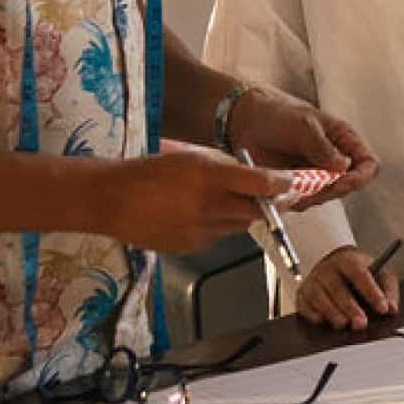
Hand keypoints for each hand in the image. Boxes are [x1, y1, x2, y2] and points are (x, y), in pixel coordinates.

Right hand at [102, 151, 286, 252]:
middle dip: (270, 205)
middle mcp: (206, 205)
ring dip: (242, 215)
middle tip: (278, 198)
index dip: (282, 185)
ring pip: (239, 225)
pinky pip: (218, 236)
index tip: (292, 183)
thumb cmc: (149, 172)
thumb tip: (258, 178)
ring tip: (226, 201)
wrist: (111, 200)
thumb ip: (226, 169)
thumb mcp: (191, 158)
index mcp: (207, 176)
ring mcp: (198, 229)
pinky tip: (200, 215)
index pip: (260, 183)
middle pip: (257, 211)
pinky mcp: (191, 246)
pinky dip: (219, 226)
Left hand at [229, 87, 380, 210]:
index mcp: (344, 141)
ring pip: (324, 198)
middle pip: (347, 187)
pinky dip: (293, 200)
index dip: (360, 177)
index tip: (341, 181)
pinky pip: (302, 202)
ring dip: (309, 196)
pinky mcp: (297, 187)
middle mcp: (334, 161)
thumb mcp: (304, 125)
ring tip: (289, 183)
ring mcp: (316, 176)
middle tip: (308, 185)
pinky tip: (280, 189)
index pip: (368, 165)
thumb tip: (343, 166)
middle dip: (329, 190)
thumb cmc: (279, 114)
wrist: (247, 121)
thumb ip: (323, 147)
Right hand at [297, 245, 400, 330]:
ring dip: (331, 313)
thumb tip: (392, 308)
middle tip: (361, 323)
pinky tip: (322, 321)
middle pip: (338, 288)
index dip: (372, 292)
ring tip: (343, 324)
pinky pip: (304, 305)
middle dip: (350, 308)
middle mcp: (328, 269)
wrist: (335, 264)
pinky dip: (312, 314)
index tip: (382, 308)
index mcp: (348, 260)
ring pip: (320, 297)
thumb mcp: (379, 273)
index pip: (360, 274)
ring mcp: (313, 281)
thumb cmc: (360, 272)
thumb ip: (388, 290)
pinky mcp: (302, 294)